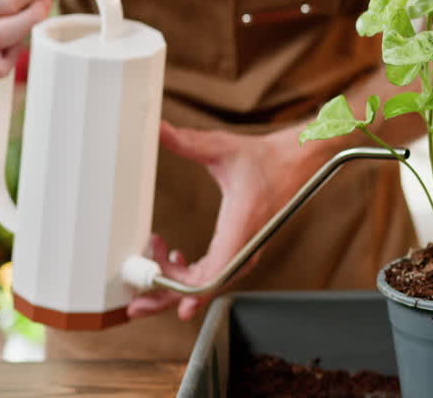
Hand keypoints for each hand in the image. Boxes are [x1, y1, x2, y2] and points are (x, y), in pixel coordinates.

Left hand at [126, 120, 314, 321]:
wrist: (296, 162)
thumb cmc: (265, 158)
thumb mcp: (221, 147)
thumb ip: (187, 141)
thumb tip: (158, 129)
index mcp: (241, 224)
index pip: (215, 271)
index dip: (190, 290)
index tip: (170, 297)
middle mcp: (244, 245)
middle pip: (204, 287)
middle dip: (168, 297)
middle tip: (136, 305)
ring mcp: (245, 251)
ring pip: (207, 283)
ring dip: (175, 280)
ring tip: (150, 263)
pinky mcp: (242, 250)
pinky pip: (214, 274)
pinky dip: (189, 273)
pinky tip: (173, 256)